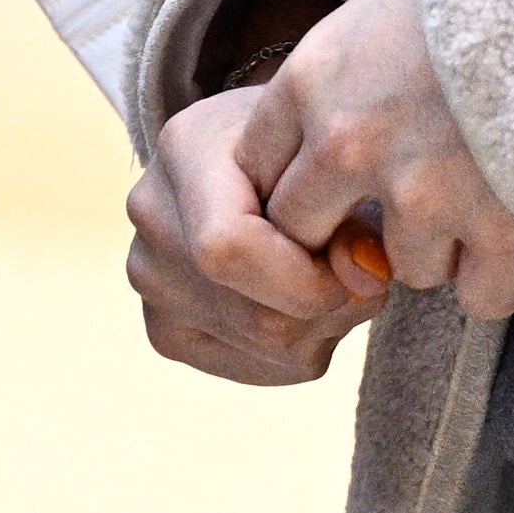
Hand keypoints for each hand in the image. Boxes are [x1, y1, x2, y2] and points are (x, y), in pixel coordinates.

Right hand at [128, 79, 381, 385]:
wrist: (258, 154)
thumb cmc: (306, 147)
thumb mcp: (342, 160)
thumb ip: (354, 215)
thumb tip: (363, 277)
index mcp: (184, 151)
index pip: (228, 251)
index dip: (308, 280)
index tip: (360, 264)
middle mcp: (150, 216)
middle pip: (257, 317)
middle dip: (329, 305)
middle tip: (349, 263)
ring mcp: (149, 276)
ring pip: (265, 346)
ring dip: (321, 323)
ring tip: (321, 271)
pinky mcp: (165, 328)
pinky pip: (255, 365)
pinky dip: (299, 345)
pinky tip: (297, 299)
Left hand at [251, 0, 513, 316]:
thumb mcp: (368, 17)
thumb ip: (335, 86)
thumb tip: (322, 149)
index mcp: (308, 84)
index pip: (255, 171)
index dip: (292, 184)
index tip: (326, 184)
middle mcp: (348, 145)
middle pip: (304, 235)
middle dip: (342, 233)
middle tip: (392, 211)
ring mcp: (422, 193)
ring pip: (400, 269)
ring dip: (433, 248)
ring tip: (473, 198)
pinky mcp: (501, 228)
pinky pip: (479, 298)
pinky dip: (495, 277)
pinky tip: (511, 231)